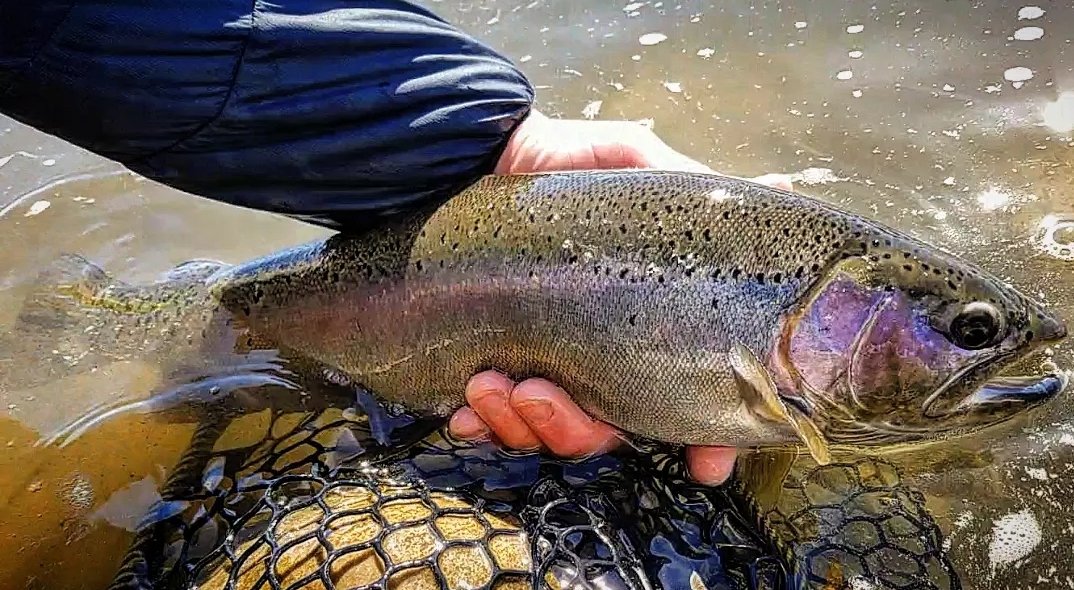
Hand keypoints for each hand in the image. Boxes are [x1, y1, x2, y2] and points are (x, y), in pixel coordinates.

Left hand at [449, 110, 793, 485]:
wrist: (489, 150)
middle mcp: (603, 361)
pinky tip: (464, 412)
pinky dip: (480, 425)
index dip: (707, 443)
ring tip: (489, 384)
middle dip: (573, 429)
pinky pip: (492, 423)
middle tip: (535, 389)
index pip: (687, 402)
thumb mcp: (637, 165)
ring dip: (519, 425)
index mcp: (648, 329)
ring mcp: (548, 368)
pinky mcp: (495, 365)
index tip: (705, 464)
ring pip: (547, 435)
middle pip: (607, 436)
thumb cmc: (571, 163)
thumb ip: (698, 188)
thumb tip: (779, 188)